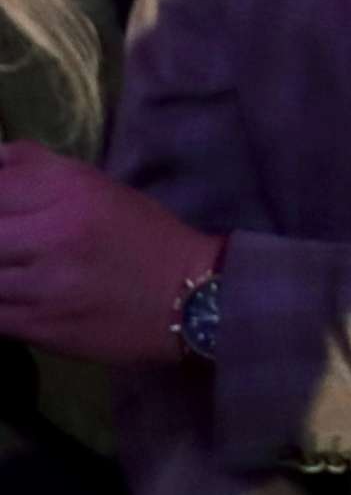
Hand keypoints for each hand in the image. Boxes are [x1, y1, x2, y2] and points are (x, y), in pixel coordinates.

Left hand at [0, 145, 219, 363]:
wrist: (190, 299)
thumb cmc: (144, 237)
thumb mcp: (98, 187)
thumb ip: (37, 168)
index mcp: (71, 191)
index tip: (8, 211)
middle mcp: (53, 233)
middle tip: (11, 245)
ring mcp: (42, 284)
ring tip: (17, 269)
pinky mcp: (38, 326)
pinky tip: (17, 297)